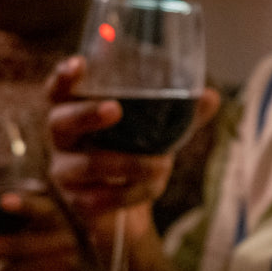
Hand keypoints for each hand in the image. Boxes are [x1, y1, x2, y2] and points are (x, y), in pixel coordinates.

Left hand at [0, 189, 99, 270]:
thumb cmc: (53, 241)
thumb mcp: (43, 220)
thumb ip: (15, 204)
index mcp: (57, 217)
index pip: (42, 209)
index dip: (24, 205)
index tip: (3, 201)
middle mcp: (64, 238)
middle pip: (21, 244)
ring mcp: (66, 263)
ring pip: (23, 267)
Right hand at [44, 56, 220, 225]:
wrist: (128, 207)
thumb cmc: (137, 152)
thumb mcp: (158, 129)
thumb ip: (181, 113)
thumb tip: (211, 97)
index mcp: (76, 111)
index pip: (60, 89)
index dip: (65, 76)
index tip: (79, 63)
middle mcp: (63, 139)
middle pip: (60, 122)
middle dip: (87, 114)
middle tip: (115, 109)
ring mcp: (65, 172)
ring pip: (86, 165)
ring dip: (128, 163)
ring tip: (163, 163)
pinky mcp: (78, 202)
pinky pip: (102, 198)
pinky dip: (134, 192)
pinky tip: (154, 186)